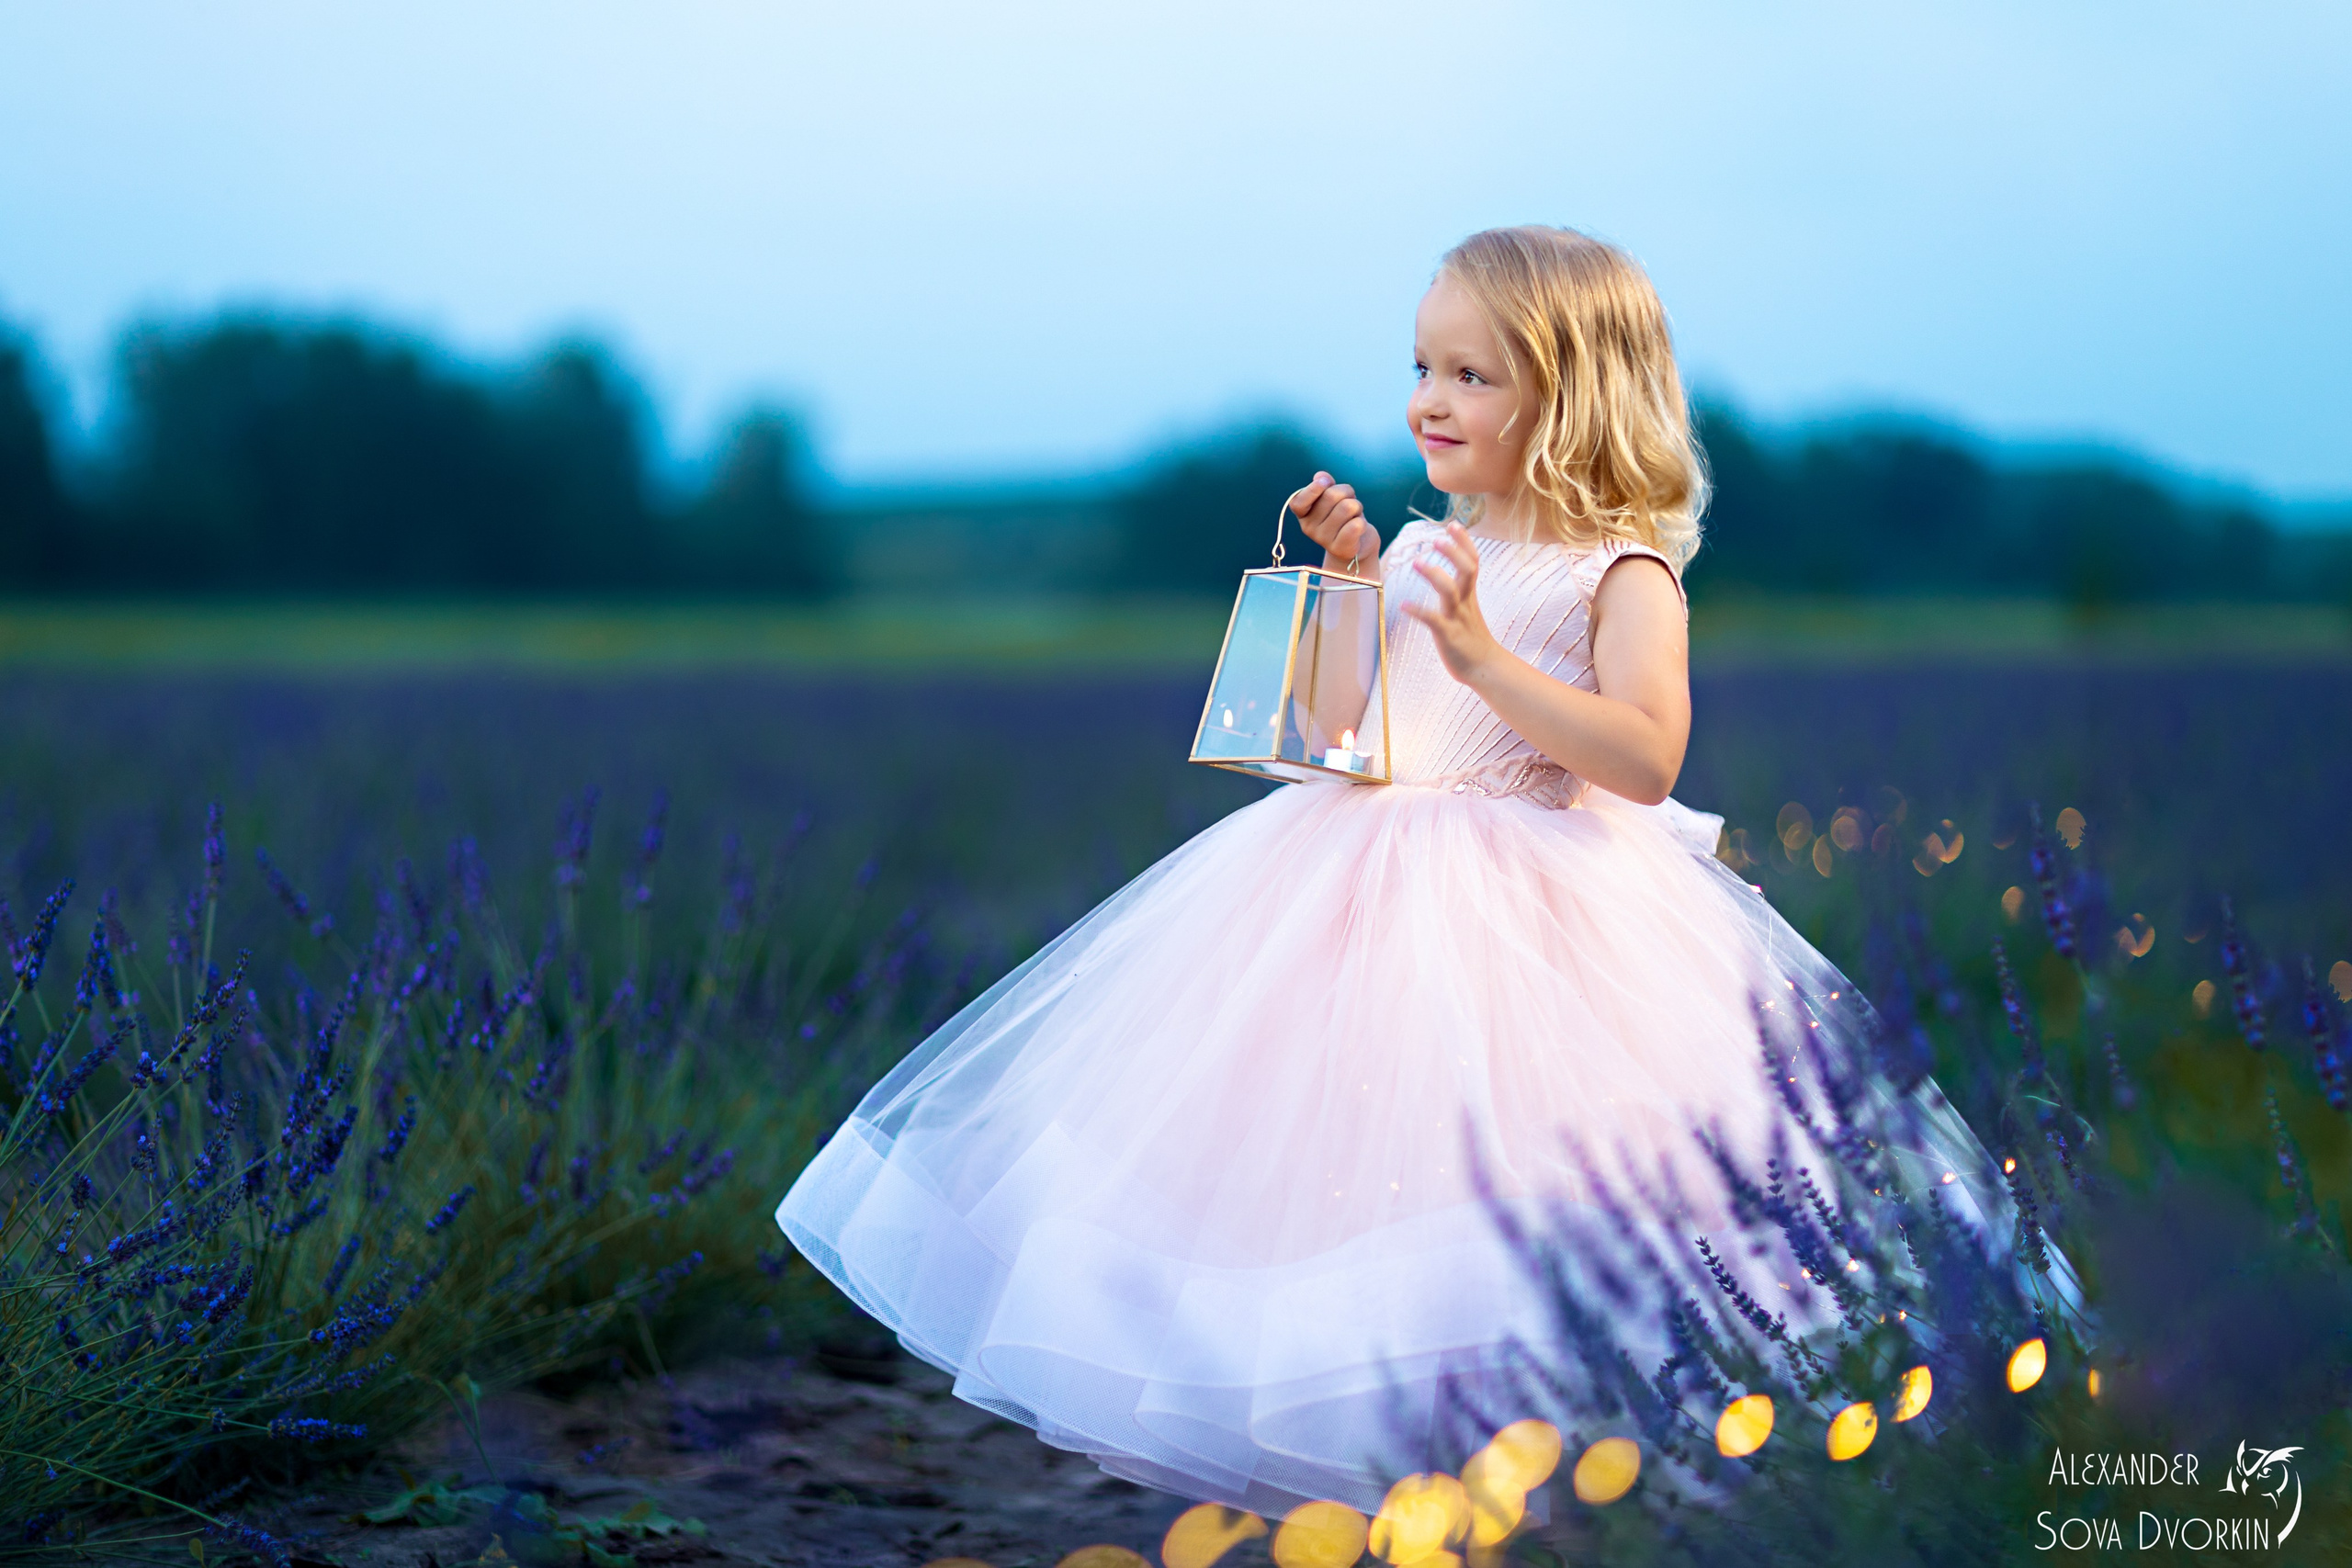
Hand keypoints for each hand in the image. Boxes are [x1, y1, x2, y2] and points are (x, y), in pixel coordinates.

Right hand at [1286, 471, 1378, 573]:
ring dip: (1357, 506)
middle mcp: (1309, 528)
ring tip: (1354, 515)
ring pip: (1347, 507)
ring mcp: (1324, 540)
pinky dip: (1362, 522)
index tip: (1326, 481)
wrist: (1358, 543)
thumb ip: (1326, 485)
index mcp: (1303, 514)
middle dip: (1347, 492)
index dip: (1313, 489)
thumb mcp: (1334, 498)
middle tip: (1350, 501)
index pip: (1298, 502)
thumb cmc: (1344, 516)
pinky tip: (1358, 528)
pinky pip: (1356, 526)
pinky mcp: (1341, 549)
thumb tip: (1320, 476)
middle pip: (1331, 496)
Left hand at [1402, 522, 1507, 684]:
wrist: (1486, 669)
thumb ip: (1460, 592)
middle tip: (1437, 539)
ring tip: (1417, 563)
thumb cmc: (1472, 639)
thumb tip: (1448, 578)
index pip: (1472, 562)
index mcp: (1469, 594)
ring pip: (1450, 591)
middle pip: (1467, 570)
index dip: (1464, 542)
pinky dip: (1419, 611)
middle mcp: (1465, 602)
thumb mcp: (1468, 609)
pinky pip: (1434, 620)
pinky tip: (1404, 604)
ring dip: (1434, 575)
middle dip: (1453, 552)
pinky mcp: (1449, 636)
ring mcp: (1458, 618)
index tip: (1454, 524)